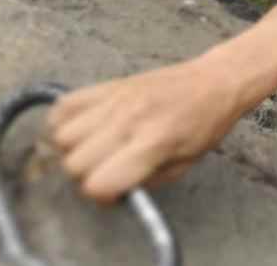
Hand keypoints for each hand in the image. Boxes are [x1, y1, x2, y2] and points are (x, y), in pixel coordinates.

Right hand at [46, 57, 246, 203]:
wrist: (215, 81)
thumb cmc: (204, 126)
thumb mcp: (183, 165)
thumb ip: (143, 182)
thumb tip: (107, 191)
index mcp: (154, 143)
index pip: (99, 183)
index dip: (102, 195)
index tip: (115, 191)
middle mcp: (130, 120)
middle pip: (74, 163)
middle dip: (86, 175)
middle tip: (107, 169)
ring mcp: (116, 99)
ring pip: (61, 136)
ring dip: (72, 149)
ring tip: (96, 147)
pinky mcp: (108, 84)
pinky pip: (63, 105)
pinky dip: (63, 121)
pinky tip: (84, 127)